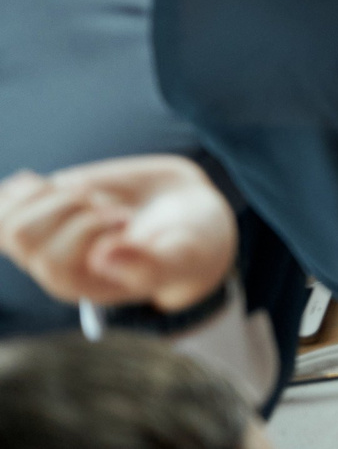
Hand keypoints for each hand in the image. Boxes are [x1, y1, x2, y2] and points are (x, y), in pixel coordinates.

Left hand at [0, 156, 235, 312]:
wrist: (187, 214)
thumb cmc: (187, 244)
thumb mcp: (182, 257)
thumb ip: (148, 263)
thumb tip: (102, 256)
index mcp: (79, 284)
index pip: (50, 260)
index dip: (87, 228)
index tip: (128, 218)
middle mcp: (53, 264)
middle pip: (21, 233)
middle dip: (67, 206)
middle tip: (108, 204)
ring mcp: (46, 235)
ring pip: (7, 216)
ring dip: (51, 193)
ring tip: (88, 193)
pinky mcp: (45, 207)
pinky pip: (5, 201)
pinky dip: (24, 187)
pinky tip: (51, 185)